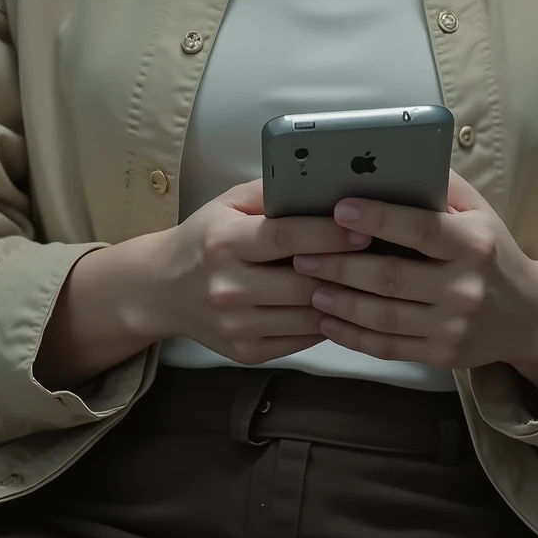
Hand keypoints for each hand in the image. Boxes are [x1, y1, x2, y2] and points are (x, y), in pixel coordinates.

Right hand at [153, 179, 371, 364]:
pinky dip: (324, 324)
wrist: (161, 290)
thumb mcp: (227, 204)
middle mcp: (227, 287)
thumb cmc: (203, 240)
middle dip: (345, 271)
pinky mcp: (246, 352)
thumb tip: (319, 185)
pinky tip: (339, 306)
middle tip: (377, 259)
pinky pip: (300, 341)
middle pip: (302, 284)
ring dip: (341, 301)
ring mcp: (236, 325)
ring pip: (307, 317)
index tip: (363, 229)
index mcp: (224, 242)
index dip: (328, 234)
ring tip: (366, 283)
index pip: (285, 238)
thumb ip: (270, 193)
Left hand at [293, 172, 537, 400]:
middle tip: (302, 254)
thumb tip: (391, 159)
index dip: (377, 218)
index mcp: (473, 243)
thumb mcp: (478, 212)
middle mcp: (464, 286)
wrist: (527, 315)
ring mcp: (453, 326)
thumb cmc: (491, 252)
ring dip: (339, 301)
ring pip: (383, 315)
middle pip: (390, 277)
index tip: (339, 209)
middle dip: (340, 265)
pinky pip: (388, 347)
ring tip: (308, 286)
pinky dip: (352, 336)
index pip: (419, 229)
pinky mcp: (442, 355)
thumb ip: (439, 186)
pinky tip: (327, 322)